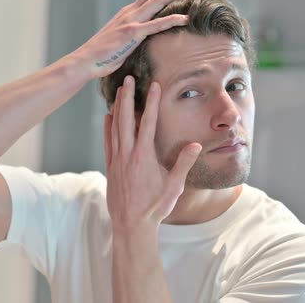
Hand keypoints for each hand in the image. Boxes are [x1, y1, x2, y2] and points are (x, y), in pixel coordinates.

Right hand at [67, 0, 199, 80]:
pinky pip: (155, 25)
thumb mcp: (122, 39)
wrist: (86, 61)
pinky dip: (171, 19)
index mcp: (129, 12)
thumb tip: (146, 36)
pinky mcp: (131, 34)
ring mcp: (131, 21)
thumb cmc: (103, 54)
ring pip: (157, 1)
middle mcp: (130, 12)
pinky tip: (185, 18)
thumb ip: (135, 33)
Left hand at [104, 76, 201, 232]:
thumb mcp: (174, 186)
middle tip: (128, 79)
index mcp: (144, 156)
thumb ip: (183, 164)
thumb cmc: (155, 207)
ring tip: (119, 91)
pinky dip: (108, 127)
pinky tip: (108, 116)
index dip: (152, 102)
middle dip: (127, 97)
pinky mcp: (110, 167)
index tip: (154, 85)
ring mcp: (116, 160)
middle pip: (126, 119)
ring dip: (117, 108)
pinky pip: (108, 142)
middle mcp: (128, 154)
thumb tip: (196, 145)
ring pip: (115, 127)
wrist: (131, 224)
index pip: (148, 122)